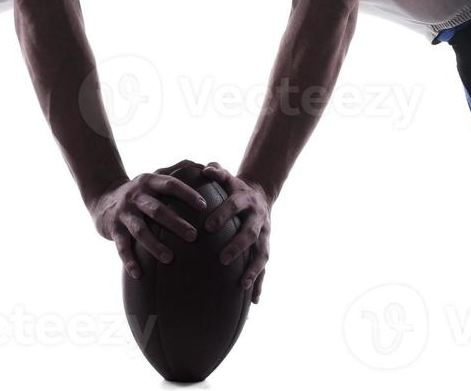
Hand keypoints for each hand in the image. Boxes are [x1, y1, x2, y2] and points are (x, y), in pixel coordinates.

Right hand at [90, 166, 207, 279]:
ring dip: (154, 245)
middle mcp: (136, 196)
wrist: (103, 199)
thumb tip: (206, 166)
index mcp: (149, 182)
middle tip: (194, 236)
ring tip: (170, 259)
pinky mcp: (113, 229)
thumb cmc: (139, 192)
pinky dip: (129, 260)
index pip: (170, 185)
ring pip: (140, 230)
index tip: (203, 206)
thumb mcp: (153, 178)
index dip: (187, 194)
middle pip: (157, 210)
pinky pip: (121, 247)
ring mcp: (124, 213)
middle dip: (175, 223)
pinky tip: (138, 274)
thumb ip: (177, 170)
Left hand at [202, 162, 271, 302]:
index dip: (223, 215)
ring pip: (261, 253)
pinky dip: (260, 284)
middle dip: (237, 246)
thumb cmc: (234, 188)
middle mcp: (258, 218)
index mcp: (246, 200)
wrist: (260, 194)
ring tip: (242, 285)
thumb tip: (204, 168)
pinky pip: (264, 268)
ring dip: (254, 270)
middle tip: (222, 258)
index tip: (208, 227)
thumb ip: (217, 172)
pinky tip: (254, 301)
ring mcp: (264, 234)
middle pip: (249, 232)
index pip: (234, 206)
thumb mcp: (228, 177)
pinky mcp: (266, 248)